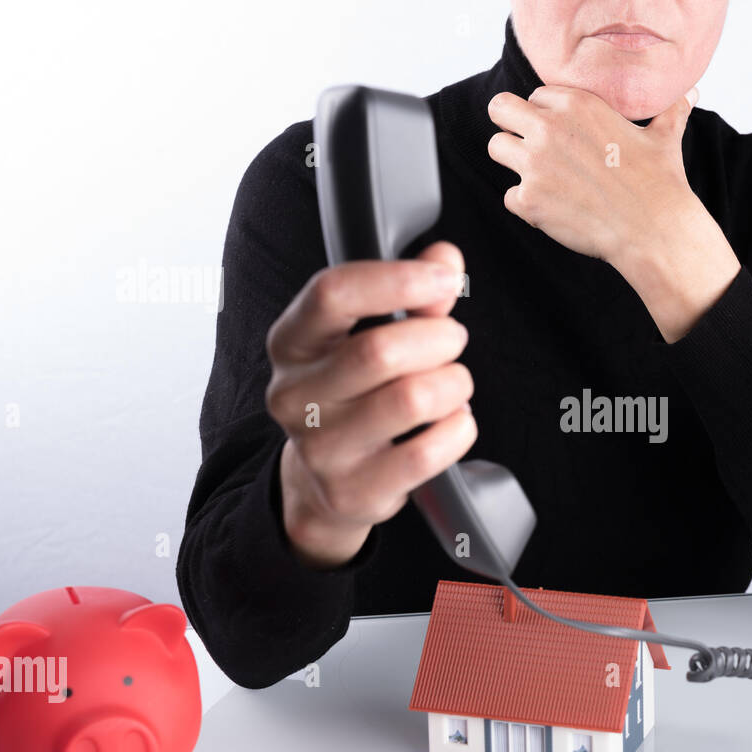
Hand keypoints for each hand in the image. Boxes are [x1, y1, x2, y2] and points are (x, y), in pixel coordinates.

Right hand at [265, 242, 475, 568]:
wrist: (327, 483)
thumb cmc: (356, 393)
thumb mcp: (366, 334)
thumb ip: (410, 292)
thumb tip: (445, 261)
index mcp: (291, 343)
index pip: (332, 294)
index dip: (397, 279)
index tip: (444, 279)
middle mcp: (295, 395)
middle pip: (380, 350)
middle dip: (438, 338)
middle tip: (453, 341)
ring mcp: (321, 449)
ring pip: (412, 399)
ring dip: (454, 384)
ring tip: (454, 384)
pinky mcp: (355, 491)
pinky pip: (428, 452)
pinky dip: (459, 429)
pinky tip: (454, 421)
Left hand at [487, 84, 695, 264]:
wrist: (653, 228)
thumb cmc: (660, 181)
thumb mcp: (665, 137)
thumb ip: (670, 111)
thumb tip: (689, 92)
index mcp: (576, 103)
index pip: (535, 95)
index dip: (544, 114)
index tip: (559, 134)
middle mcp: (549, 127)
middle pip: (499, 109)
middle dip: (511, 126)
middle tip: (528, 146)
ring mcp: (534, 163)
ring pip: (496, 148)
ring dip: (513, 163)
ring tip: (539, 179)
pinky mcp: (528, 199)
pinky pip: (508, 196)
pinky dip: (526, 205)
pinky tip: (552, 210)